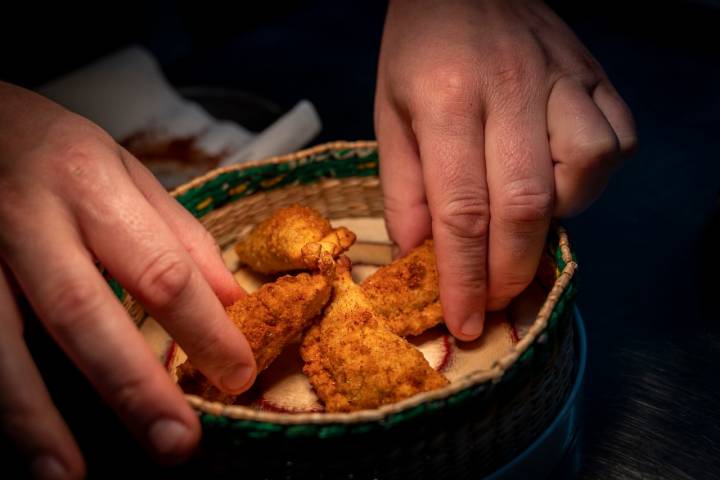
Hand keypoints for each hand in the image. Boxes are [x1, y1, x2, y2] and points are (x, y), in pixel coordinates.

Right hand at [0, 83, 256, 477]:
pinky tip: (23, 445)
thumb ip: (180, 238)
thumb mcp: (127, 172)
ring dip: (37, 416)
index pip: (160, 268)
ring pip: (4, 341)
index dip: (203, 327)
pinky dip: (0, 397)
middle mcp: (29, 219)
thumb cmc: (57, 151)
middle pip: (84, 312)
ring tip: (69, 476)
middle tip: (177, 442)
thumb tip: (232, 301)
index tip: (238, 373)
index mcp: (91, 185)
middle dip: (133, 384)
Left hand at [375, 0, 635, 338]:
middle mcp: (511, 91)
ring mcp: (559, 79)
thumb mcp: (390, 114)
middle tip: (494, 300)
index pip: (461, 211)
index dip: (463, 278)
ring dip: (558, 217)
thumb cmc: (418, 51)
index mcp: (447, 102)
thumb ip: (404, 187)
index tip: (462, 321)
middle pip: (524, 204)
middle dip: (510, 270)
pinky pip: (616, 137)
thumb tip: (420, 255)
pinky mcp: (591, 74)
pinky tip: (563, 179)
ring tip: (526, 223)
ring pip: (585, 168)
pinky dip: (596, 176)